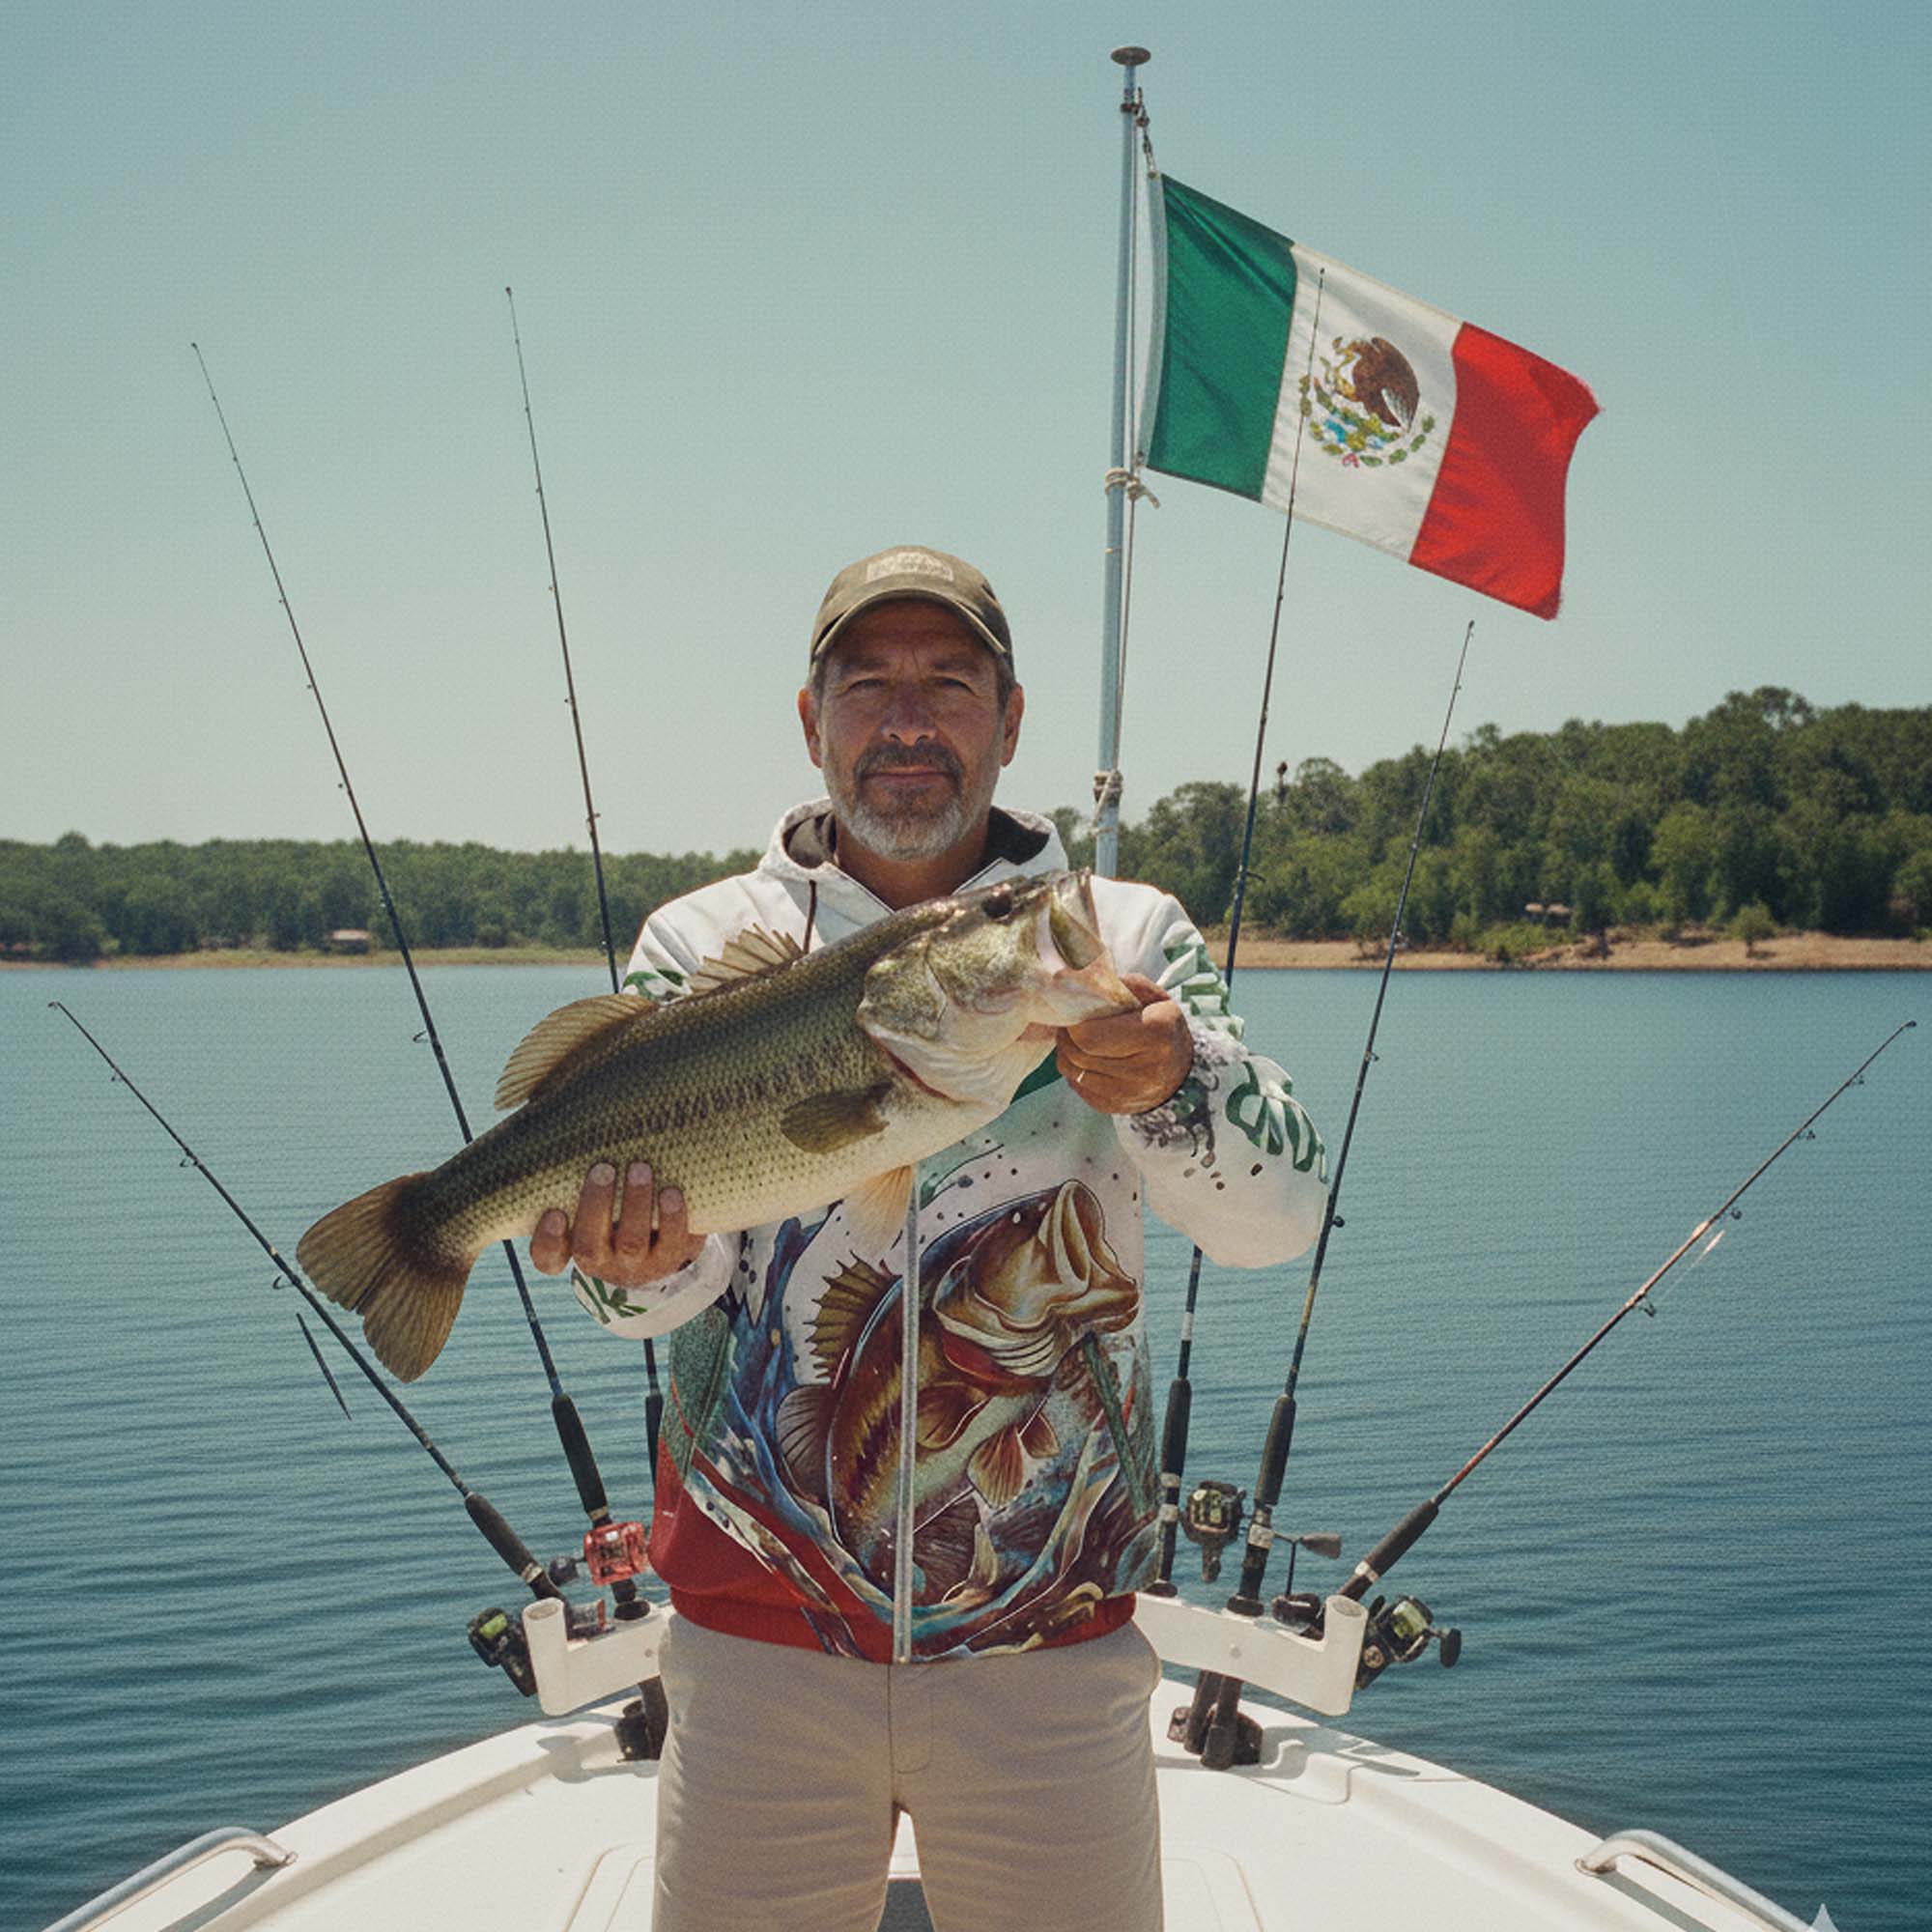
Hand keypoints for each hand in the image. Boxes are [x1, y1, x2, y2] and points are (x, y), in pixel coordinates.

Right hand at [529, 1161, 708, 1287]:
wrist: (663, 1232)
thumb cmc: (614, 1197)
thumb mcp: (591, 1186)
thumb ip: (574, 1160)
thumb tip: (560, 1097)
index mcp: (572, 1245)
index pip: (548, 1257)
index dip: (548, 1240)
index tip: (554, 1213)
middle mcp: (601, 1260)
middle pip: (589, 1246)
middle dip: (595, 1206)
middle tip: (603, 1169)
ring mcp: (636, 1263)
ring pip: (631, 1243)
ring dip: (635, 1204)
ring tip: (640, 1168)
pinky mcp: (671, 1258)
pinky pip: (672, 1243)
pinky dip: (672, 1217)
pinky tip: (672, 1192)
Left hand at [1057, 973, 1192, 1115]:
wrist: (1181, 1073)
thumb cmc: (1162, 1026)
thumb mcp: (1155, 998)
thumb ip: (1125, 985)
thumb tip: (1087, 982)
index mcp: (1157, 1033)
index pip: (1090, 1035)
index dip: (1075, 1022)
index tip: (1076, 1012)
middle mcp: (1145, 1069)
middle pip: (1077, 1052)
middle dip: (1067, 1035)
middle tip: (1071, 1023)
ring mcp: (1129, 1094)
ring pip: (1071, 1069)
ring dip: (1067, 1051)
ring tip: (1078, 1039)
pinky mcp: (1114, 1108)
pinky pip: (1076, 1085)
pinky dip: (1075, 1069)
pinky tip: (1088, 1058)